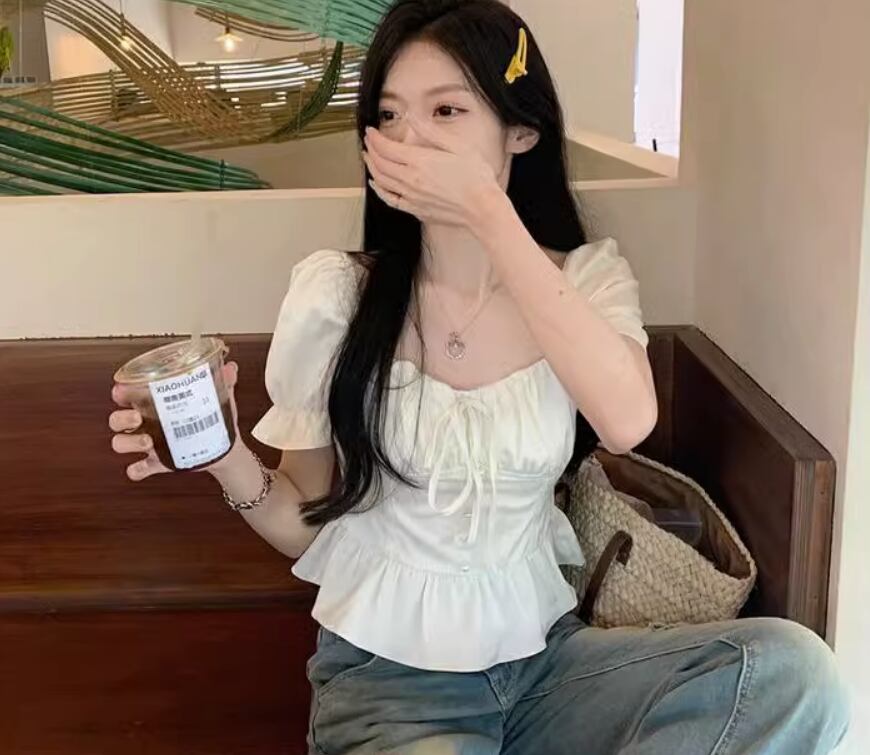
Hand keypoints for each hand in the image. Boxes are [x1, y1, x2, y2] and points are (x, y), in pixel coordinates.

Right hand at [109, 361, 239, 480]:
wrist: (224, 448)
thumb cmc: (213, 419)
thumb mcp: (216, 397)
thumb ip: (223, 381)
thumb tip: (230, 368)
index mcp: (154, 402)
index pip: (127, 394)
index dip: (121, 391)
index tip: (123, 389)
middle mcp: (146, 422)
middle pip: (116, 419)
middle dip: (121, 418)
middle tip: (137, 418)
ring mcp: (148, 444)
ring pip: (120, 443)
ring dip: (128, 443)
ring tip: (148, 442)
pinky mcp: (156, 463)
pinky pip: (136, 469)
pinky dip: (137, 470)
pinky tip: (145, 467)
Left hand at [361, 115, 501, 227]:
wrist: (482, 208)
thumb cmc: (475, 178)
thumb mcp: (457, 146)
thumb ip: (431, 131)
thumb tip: (413, 118)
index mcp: (420, 161)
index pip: (386, 147)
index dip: (375, 138)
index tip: (371, 131)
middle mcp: (411, 179)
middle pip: (380, 163)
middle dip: (371, 150)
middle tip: (368, 141)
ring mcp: (411, 196)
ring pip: (381, 180)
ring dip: (372, 167)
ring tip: (369, 157)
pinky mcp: (415, 209)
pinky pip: (390, 200)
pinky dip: (379, 190)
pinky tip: (376, 184)